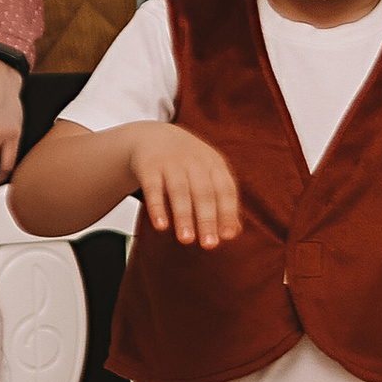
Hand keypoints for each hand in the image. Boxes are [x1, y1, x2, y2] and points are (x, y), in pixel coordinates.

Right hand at [128, 123, 240, 246]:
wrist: (154, 136)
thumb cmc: (187, 164)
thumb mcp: (208, 176)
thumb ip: (220, 201)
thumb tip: (233, 232)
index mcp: (215, 164)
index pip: (225, 189)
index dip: (227, 212)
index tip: (228, 236)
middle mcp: (195, 161)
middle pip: (204, 191)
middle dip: (207, 219)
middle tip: (209, 244)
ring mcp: (171, 161)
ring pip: (179, 190)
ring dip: (183, 216)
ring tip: (186, 240)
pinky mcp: (149, 165)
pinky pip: (153, 187)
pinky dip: (157, 206)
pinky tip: (161, 226)